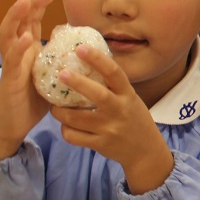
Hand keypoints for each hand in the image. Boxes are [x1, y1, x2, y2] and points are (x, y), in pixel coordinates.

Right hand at [0, 0, 56, 159]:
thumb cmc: (30, 101)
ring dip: (15, 18)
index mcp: (26, 51)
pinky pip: (12, 62)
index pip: (30, 22)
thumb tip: (74, 43)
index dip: (38, 5)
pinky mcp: (9, 81)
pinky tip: (26, 39)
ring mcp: (10, 66)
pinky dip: (18, 48)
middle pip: (18, 22)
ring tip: (24, 2)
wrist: (12, 126)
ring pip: (8, 36)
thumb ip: (57, 59)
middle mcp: (16, 54)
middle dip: (29, 4)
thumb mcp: (49, 76)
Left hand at [50, 45, 173, 192]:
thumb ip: (113, 86)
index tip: (81, 48)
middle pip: (98, 95)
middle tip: (61, 73)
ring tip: (53, 106)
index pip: (114, 73)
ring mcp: (110, 129)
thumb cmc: (134, 119)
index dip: (98, 59)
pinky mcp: (100, 144)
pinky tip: (66, 125)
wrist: (145, 151)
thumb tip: (86, 62)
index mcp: (128, 95)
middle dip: (78, 83)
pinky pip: (74, 136)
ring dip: (60, 111)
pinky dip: (65, 130)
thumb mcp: (130, 99)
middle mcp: (119, 110)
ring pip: (77, 118)